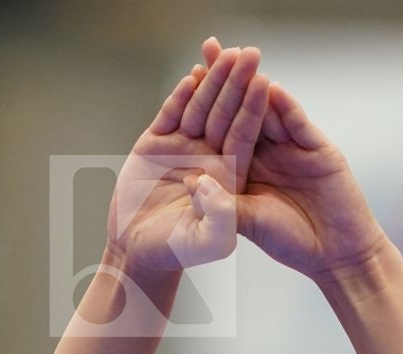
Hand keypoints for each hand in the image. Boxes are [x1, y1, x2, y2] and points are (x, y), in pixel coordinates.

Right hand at [104, 41, 271, 284]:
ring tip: (224, 53)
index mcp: (229, 176)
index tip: (265, 81)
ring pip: (200, 108)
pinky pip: (170, 115)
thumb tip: (211, 182)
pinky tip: (191, 77)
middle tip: (250, 53)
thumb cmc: (176, 251)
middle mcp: (209, 157)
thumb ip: (219, 216)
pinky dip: (179, 97)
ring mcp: (183, 148)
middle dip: (238, 83)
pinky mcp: (156, 144)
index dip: (254, 108)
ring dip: (212, 81)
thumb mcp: (207, 242)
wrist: (137, 252)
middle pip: (226, 113)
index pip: (245, 135)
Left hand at [198, 39, 391, 284]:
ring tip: (240, 56)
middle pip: (241, 109)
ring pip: (269, 110)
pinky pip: (297, 124)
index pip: (220, 129)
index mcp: (243, 168)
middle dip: (227, 78)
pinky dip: (285, 107)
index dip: (205, 103)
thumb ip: (221, 207)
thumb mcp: (248, 226)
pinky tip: (270, 88)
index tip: (189, 77)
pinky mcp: (317, 149)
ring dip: (255, 84)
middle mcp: (265, 153)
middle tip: (211, 46)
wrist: (338, 255)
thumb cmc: (292, 243)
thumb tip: (192, 183)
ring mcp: (291, 148)